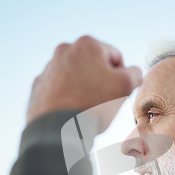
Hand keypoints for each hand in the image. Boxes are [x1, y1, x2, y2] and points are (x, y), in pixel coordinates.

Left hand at [27, 36, 141, 124]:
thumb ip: (135, 73)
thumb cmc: (94, 105)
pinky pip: (60, 88)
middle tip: (104, 101)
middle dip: (101, 80)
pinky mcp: (39, 85)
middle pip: (94, 65)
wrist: (58, 129)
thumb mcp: (125, 86)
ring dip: (84, 87)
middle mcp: (65, 50)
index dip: (122, 77)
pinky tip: (72, 110)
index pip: (116, 58)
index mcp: (87, 44)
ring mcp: (49, 67)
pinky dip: (68, 96)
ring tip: (87, 107)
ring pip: (76, 76)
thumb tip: (133, 71)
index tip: (117, 92)